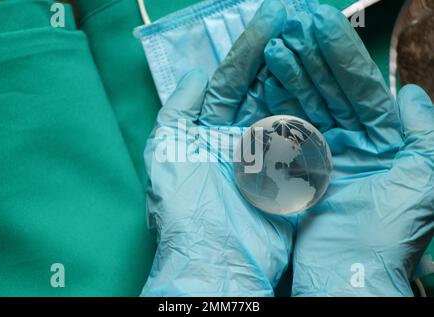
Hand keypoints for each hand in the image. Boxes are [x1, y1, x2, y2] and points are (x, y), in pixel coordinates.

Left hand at [141, 0, 293, 295]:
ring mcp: (268, 154)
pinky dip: (317, 114)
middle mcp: (239, 137)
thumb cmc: (185, 209)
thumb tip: (193, 72)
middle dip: (280, 55)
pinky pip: (306, 138)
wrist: (214, 260)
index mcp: (209, 130)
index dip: (248, 50)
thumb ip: (178, 110)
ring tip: (317, 41)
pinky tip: (328, 86)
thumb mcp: (166, 152)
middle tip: (299, 20)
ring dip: (301, 76)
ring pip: (287, 106)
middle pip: (263, 88)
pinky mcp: (292, 173)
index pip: (231, 81)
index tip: (270, 20)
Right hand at [264, 5, 433, 295]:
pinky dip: (274, 108)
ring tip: (273, 46)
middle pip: (327, 91)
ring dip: (289, 76)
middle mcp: (349, 143)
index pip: (359, 88)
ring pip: (303, 107)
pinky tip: (264, 84)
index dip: (340, 57)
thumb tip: (410, 92)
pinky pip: (284, 132)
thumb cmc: (388, 232)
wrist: (346, 272)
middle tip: (290, 27)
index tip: (320, 27)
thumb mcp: (423, 179)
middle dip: (309, 58)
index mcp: (381, 141)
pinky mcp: (293, 169)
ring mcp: (319, 155)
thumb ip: (423, 133)